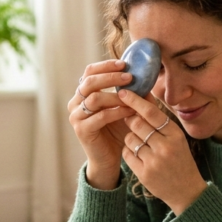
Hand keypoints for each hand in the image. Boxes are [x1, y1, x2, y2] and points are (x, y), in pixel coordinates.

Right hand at [67, 59, 135, 189]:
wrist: (109, 158)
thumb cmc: (116, 130)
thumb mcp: (123, 107)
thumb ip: (130, 93)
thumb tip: (145, 77)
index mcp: (83, 93)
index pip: (89, 72)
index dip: (105, 66)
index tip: (124, 64)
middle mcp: (76, 103)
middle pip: (89, 82)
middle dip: (110, 77)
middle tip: (129, 77)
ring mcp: (76, 116)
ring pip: (94, 98)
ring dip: (115, 95)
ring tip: (132, 96)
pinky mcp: (82, 130)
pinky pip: (100, 116)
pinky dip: (116, 111)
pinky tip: (129, 111)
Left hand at [118, 89, 206, 214]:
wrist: (186, 191)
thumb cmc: (180, 160)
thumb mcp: (176, 138)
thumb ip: (160, 120)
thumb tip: (143, 96)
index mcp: (175, 134)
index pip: (151, 112)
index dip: (135, 100)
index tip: (123, 92)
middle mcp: (165, 146)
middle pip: (137, 124)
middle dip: (130, 120)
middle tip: (131, 120)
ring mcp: (154, 161)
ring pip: (129, 138)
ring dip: (131, 138)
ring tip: (141, 144)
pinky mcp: (143, 173)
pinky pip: (126, 153)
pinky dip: (128, 151)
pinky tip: (139, 155)